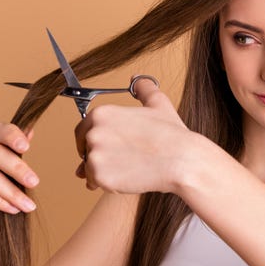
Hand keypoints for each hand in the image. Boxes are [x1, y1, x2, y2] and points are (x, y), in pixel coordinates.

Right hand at [0, 122, 38, 232]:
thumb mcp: (5, 163)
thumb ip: (14, 147)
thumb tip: (30, 131)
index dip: (11, 136)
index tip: (27, 148)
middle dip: (17, 169)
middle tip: (34, 183)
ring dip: (12, 192)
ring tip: (28, 205)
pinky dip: (0, 201)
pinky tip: (13, 209)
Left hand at [74, 77, 192, 193]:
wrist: (181, 160)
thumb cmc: (171, 134)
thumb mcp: (158, 103)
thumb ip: (143, 89)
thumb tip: (138, 81)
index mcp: (102, 114)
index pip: (82, 130)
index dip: (92, 140)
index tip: (105, 147)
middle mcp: (93, 133)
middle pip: (85, 150)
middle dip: (98, 156)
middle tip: (120, 160)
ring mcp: (95, 156)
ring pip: (89, 168)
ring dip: (103, 172)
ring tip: (127, 169)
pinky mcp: (100, 176)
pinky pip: (95, 183)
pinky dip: (107, 184)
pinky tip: (127, 179)